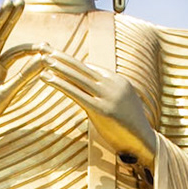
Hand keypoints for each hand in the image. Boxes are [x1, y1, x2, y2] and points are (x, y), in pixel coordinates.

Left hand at [42, 49, 157, 168]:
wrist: (144, 142)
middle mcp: (113, 84)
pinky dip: (60, 83)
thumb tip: (90, 90)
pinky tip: (47, 77)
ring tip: (43, 58)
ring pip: (78, 77)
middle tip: (44, 47)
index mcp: (118, 81)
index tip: (55, 54)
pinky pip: (76, 93)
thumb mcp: (119, 104)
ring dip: (59, 67)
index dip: (71, 61)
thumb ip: (106, 95)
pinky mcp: (101, 109)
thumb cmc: (129, 127)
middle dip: (62, 57)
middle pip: (82, 67)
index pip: (90, 68)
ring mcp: (108, 96)